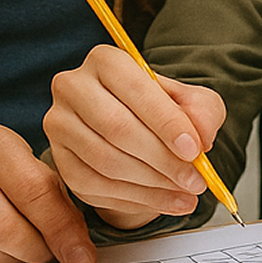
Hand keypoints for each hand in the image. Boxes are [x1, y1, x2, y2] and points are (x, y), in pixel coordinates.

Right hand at [0, 125, 95, 262]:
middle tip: (49, 253)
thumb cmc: (4, 173)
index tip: (82, 257)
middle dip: (38, 251)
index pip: (34, 191)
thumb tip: (79, 254)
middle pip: (7, 230)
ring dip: (15, 262)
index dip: (62, 230)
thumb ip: (59, 204)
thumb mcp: (34, 170)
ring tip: (25, 250)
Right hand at [43, 44, 226, 229]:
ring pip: (105, 161)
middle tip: (195, 181)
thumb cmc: (159, 110)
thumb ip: (202, 112)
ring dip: (151, 185)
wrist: (133, 130)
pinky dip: (134, 200)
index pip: (135, 88)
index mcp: (106, 61)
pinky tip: (162, 201)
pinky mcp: (59, 160)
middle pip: (116, 127)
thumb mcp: (190, 102)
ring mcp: (60, 124)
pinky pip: (94, 187)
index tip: (194, 149)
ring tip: (185, 195)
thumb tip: (201, 137)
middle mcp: (73, 86)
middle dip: (162, 160)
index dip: (166, 122)